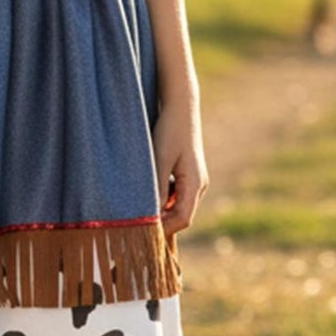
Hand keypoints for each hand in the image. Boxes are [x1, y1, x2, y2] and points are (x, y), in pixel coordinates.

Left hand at [152, 98, 207, 239]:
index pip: (183, 219)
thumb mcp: (159, 160)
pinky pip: (177, 194)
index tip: (142, 228)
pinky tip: (148, 188)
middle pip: (182, 216)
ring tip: (139, 204)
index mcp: (195, 184)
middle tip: (136, 220)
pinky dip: (163, 197)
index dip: (164, 228)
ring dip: (161, 209)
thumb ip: (158, 188)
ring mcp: (195, 179)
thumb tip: (152, 216)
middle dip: (161, 221)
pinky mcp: (188, 173)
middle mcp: (199, 185)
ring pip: (178, 206)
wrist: (181, 106)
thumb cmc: (169, 130)